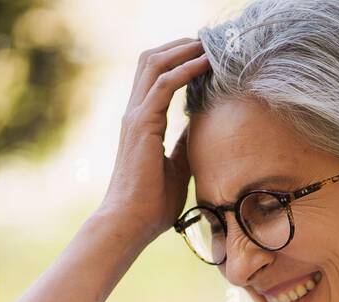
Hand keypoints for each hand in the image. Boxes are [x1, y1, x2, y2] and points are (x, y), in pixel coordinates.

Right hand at [99, 38, 210, 243]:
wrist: (130, 222)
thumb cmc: (152, 203)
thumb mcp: (178, 167)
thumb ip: (185, 144)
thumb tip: (201, 128)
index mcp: (141, 122)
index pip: (156, 77)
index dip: (178, 61)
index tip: (204, 55)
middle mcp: (134, 113)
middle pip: (151, 61)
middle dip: (179, 46)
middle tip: (207, 40)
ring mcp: (134, 116)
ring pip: (154, 65)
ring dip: (182, 50)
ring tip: (207, 44)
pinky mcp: (140, 125)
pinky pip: (162, 85)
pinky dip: (184, 70)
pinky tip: (203, 64)